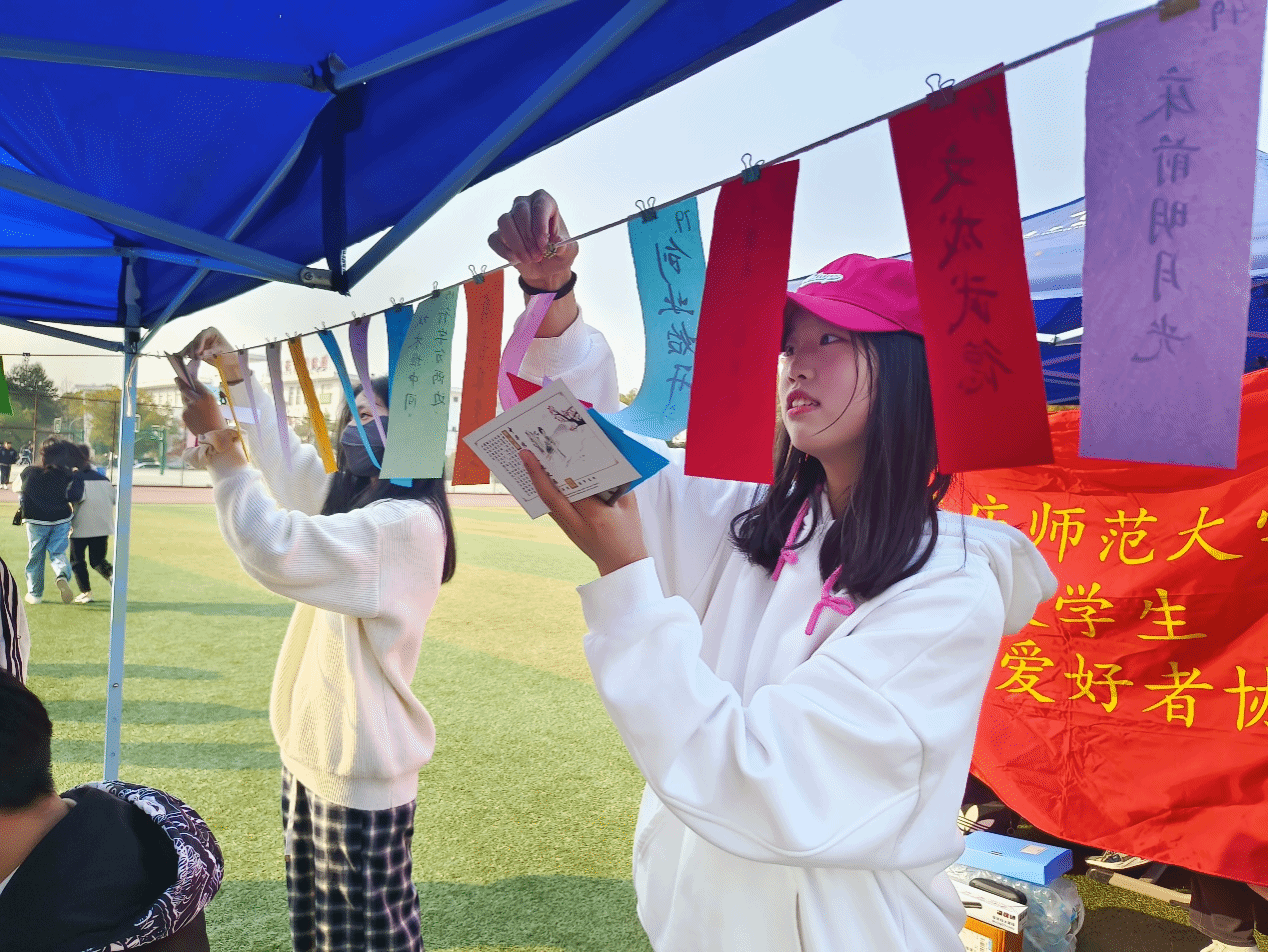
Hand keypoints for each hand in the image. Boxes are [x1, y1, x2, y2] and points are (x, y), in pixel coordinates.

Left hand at [177, 378, 223, 436]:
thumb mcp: (214, 404)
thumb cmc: (218, 420)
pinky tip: (196, 417)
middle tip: (177, 379)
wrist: (215, 436)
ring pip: (184, 399)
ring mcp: (189, 407)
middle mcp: (197, 400)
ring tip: (196, 406)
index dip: (190, 379)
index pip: (196, 383)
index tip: (184, 375)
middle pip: (185, 388)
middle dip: (180, 383)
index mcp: (208, 396)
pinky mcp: (184, 414)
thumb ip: (203, 397)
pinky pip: (185, 409)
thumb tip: (191, 391)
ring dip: (186, 399)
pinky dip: (188, 410)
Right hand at [179, 327, 236, 363]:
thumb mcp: (222, 351)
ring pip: (191, 345)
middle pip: (195, 340)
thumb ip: (211, 351)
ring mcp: (199, 341)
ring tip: (191, 359)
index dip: (199, 343)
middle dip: (194, 349)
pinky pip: (189, 350)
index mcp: (212, 331)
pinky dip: (185, 353)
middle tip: (195, 358)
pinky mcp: (196, 347)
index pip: (203, 335)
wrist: (228, 360)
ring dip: (190, 353)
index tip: (198, 351)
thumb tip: (201, 353)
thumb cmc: (228, 353)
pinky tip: (180, 356)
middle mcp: (204, 334)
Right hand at [488, 190, 577, 289]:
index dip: (540, 225)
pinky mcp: (499, 234)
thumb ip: (566, 246)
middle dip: (529, 237)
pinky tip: (516, 259)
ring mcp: (510, 218)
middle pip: (521, 212)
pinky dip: (504, 251)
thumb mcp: (569, 251)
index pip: (540, 205)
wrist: (546, 268)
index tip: (544, 244)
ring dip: (517, 244)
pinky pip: (495, 238)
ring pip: (505, 222)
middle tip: (538, 256)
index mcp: (544, 202)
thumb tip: (557, 240)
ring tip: (529, 259)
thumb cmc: (558, 253)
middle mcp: (525, 205)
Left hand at [519, 449, 646, 575]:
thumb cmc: (629, 534)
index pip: (574, 490)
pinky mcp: (566, 529)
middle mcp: (578, 523)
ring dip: (535, 483)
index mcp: (596, 516)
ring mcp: (569, 528)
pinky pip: (551, 509)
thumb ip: (619, 484)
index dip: (560, 471)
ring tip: (527, 462)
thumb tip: (604, 461)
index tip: (550, 454)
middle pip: (551, 497)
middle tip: (526, 453)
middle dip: (536, 475)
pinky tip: (537, 481)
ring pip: (547, 503)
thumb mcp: (629, 507)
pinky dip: (543, 493)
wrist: (621, 564)